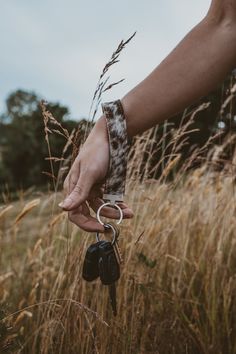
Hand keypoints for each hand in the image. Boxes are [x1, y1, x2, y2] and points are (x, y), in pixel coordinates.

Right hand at [59, 115, 133, 231]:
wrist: (110, 137)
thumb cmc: (97, 152)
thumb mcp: (89, 172)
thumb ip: (79, 192)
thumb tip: (63, 209)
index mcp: (72, 188)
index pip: (74, 213)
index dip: (86, 223)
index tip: (101, 227)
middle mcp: (81, 190)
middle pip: (88, 213)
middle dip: (103, 218)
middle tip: (117, 223)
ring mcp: (92, 188)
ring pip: (101, 207)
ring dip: (114, 211)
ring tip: (129, 213)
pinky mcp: (102, 186)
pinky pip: (108, 200)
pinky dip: (117, 204)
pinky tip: (126, 207)